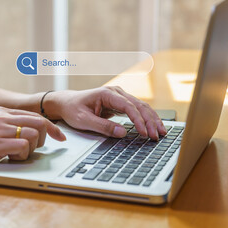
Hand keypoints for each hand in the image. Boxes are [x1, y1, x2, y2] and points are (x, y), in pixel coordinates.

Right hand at [0, 106, 65, 178]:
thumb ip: (11, 126)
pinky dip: (22, 155)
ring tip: (17, 154)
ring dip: (30, 149)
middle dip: (44, 138)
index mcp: (1, 112)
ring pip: (33, 134)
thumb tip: (36, 131)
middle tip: (35, 148)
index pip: (35, 115)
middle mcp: (1, 117)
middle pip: (39, 122)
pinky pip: (23, 146)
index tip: (60, 137)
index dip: (51, 127)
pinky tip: (10, 158)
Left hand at [45, 86, 166, 139]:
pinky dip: (146, 119)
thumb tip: (122, 133)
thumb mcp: (84, 120)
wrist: (67, 103)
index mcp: (107, 93)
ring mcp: (119, 97)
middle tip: (157, 136)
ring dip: (151, 120)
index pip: (128, 106)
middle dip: (150, 121)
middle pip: (139, 105)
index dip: (138, 120)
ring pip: (141, 107)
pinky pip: (136, 110)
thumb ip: (103, 126)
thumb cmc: (73, 110)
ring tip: (161, 132)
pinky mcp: (120, 103)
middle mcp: (116, 92)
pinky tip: (153, 127)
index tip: (144, 133)